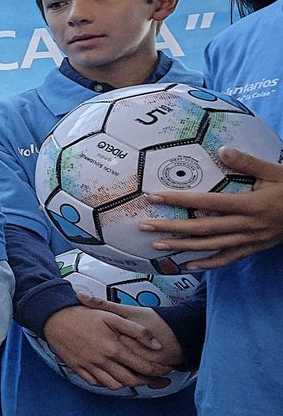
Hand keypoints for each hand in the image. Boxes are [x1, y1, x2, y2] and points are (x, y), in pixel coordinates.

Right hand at [42, 303, 171, 391]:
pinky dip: (106, 382)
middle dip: (146, 380)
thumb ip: (137, 331)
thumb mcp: (113, 317)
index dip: (158, 370)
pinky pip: (95, 382)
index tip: (166, 369)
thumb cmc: (83, 315)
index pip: (142, 366)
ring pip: (114, 385)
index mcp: (113, 349)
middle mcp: (102, 361)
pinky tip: (110, 375)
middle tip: (153, 376)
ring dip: (127, 384)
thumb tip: (156, 345)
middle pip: (130, 380)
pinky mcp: (78, 368)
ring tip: (133, 376)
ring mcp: (89, 366)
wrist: (54, 318)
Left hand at [140, 147, 282, 267]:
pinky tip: (190, 265)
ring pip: (212, 246)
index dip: (179, 201)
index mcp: (250, 205)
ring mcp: (251, 239)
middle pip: (203, 229)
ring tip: (157, 246)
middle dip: (171, 228)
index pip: (207, 203)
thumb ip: (248, 162)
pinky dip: (209, 263)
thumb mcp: (275, 171)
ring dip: (183, 247)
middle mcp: (247, 225)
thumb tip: (223, 150)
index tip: (154, 197)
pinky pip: (229, 258)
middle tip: (145, 226)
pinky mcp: (255, 248)